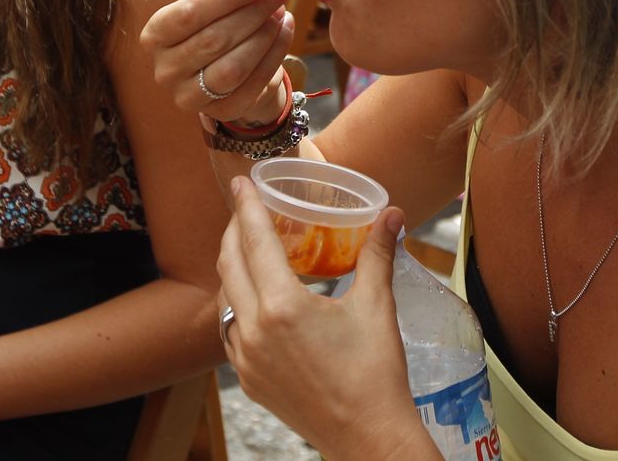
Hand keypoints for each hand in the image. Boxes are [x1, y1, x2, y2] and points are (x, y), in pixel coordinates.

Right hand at [139, 0, 294, 125]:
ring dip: (264, 36)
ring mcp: (190, 96)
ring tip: (282, 12)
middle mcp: (165, 70)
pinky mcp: (220, 112)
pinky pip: (252, 85)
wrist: (229, 70)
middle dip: (252, 12)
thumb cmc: (218, 26)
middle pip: (213, 39)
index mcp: (156, 35)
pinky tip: (286, 32)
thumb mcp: (219, 0)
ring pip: (233, 67)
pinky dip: (274, 56)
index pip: (189, 12)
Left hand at [219, 179, 421, 455]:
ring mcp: (245, 358)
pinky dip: (237, 303)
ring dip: (234, 267)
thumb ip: (378, 254)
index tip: (242, 183)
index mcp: (282, 307)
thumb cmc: (375, 373)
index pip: (255, 241)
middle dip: (235, 231)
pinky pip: (230, 330)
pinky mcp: (248, 379)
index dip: (247, 207)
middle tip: (246, 208)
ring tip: (251, 248)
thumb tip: (392, 213)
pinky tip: (255, 298)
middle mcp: (253, 330)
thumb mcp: (376, 307)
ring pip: (226, 298)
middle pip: (230, 264)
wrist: (366, 437)